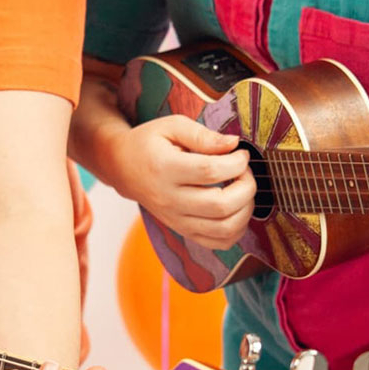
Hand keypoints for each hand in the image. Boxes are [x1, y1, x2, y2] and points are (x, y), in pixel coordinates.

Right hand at [109, 115, 254, 249]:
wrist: (122, 167)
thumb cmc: (149, 143)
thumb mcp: (171, 126)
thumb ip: (203, 135)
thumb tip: (234, 144)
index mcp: (164, 168)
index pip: (210, 171)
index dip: (235, 162)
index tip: (241, 153)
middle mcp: (169, 199)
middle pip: (220, 205)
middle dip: (246, 186)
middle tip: (245, 170)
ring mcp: (176, 219)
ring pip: (223, 229)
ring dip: (245, 209)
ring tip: (243, 189)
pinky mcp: (182, 230)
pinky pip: (218, 243)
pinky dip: (236, 229)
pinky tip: (236, 209)